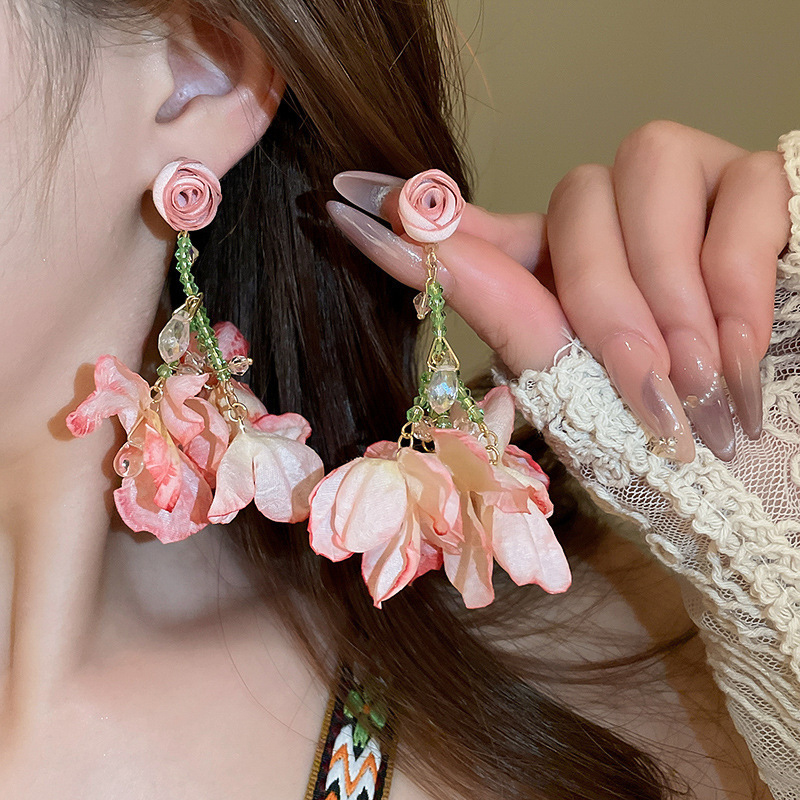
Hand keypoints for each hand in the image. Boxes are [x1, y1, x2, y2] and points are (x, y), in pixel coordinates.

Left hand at [326, 120, 792, 462]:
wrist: (771, 462)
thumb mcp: (587, 395)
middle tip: (650, 389)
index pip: (486, 234)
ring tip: (697, 384)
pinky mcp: (756, 182)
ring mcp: (683, 188)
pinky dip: (735, 288)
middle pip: (572, 201)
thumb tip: (414, 259)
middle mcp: (611, 219)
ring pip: (643, 173)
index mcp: (560, 274)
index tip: (351, 208)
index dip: (429, 224)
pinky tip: (739, 360)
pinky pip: (737, 196)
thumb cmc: (680, 439)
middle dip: (606, 301)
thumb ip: (514, 323)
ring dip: (667, 295)